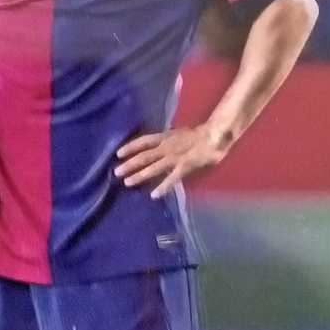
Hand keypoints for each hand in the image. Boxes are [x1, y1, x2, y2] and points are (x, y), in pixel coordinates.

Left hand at [114, 124, 230, 199]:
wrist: (213, 136)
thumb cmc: (196, 135)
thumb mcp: (176, 133)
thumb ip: (165, 140)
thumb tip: (153, 145)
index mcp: (165, 137)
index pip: (143, 141)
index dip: (130, 147)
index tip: (118, 153)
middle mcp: (166, 147)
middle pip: (144, 156)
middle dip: (129, 164)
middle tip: (116, 172)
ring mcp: (174, 157)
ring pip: (154, 167)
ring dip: (140, 175)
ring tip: (127, 182)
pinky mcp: (184, 167)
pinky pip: (171, 178)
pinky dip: (163, 187)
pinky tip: (154, 195)